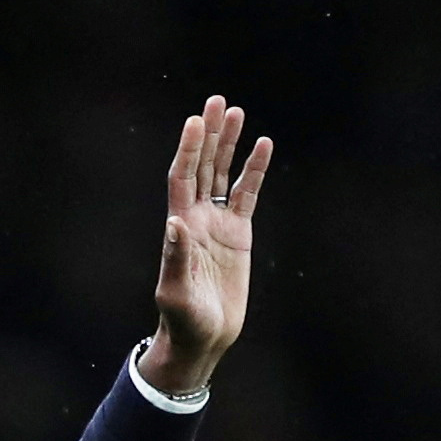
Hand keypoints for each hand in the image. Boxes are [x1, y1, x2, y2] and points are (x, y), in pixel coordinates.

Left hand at [140, 95, 272, 399]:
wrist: (203, 338)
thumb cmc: (183, 320)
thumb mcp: (176, 292)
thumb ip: (177, 257)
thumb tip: (176, 222)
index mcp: (180, 227)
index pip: (182, 178)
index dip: (189, 149)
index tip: (197, 121)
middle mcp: (196, 218)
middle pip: (202, 166)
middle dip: (208, 135)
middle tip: (217, 101)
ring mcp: (217, 224)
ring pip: (223, 174)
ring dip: (228, 144)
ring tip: (236, 112)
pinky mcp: (237, 235)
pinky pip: (247, 195)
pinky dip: (254, 171)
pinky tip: (263, 146)